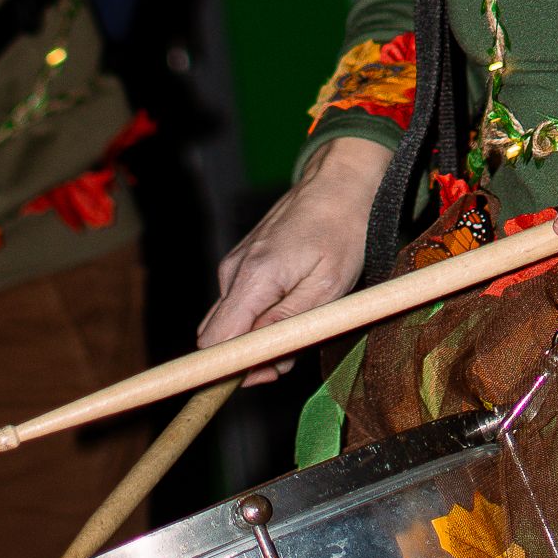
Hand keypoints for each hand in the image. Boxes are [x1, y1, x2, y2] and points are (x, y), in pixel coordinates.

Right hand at [198, 135, 390, 384]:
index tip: (265, 376)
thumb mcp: (327, 287)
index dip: (232, 370)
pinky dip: (265, 316)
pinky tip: (297, 303)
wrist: (341, 181)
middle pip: (219, 338)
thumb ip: (287, 325)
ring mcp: (235, 266)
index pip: (215, 343)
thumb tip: (257, 361)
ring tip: (306, 318)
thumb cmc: (342, 230)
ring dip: (263, 336)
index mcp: (252, 279)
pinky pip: (243, 305)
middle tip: (297, 347)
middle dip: (253, 357)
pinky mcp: (243, 264)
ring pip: (234, 323)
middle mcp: (233, 273)